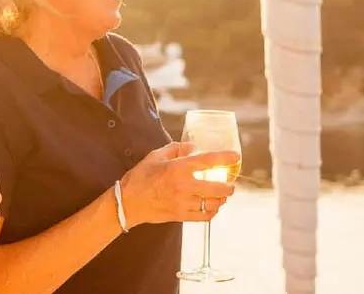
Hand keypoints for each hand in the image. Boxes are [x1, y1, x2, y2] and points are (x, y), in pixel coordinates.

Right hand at [120, 142, 239, 227]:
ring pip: (213, 204)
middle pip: (217, 188)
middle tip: (231, 184)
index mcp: (178, 168)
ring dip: (221, 199)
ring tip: (222, 195)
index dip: (225, 158)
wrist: (127, 203)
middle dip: (229, 186)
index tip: (236, 156)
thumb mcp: (155, 156)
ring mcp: (183, 203)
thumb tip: (192, 147)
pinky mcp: (181, 215)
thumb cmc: (140, 177)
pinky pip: (204, 216)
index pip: (208, 161)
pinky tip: (212, 207)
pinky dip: (212, 212)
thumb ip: (176, 149)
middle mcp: (184, 186)